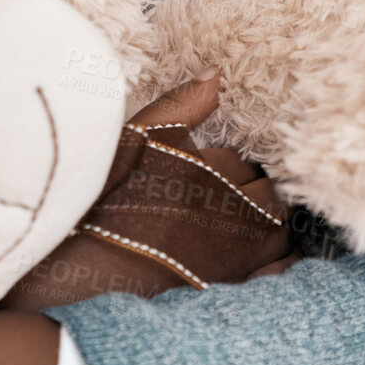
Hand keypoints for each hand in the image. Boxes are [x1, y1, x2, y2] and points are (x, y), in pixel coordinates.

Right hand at [0, 68, 302, 311]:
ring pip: (282, 233)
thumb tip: (218, 73)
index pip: (253, 160)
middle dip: (262, 190)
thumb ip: (183, 104)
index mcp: (219, 175)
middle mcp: (237, 217)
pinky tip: (263, 254)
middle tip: (236, 191)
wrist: (82, 264)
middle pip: (274, 197)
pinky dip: (281, 260)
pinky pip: (281, 272)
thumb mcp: (141, 136)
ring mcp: (237, 259)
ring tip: (244, 219)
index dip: (241, 162)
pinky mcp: (230, 291)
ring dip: (271, 223)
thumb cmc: (107, 198)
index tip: (226, 166)